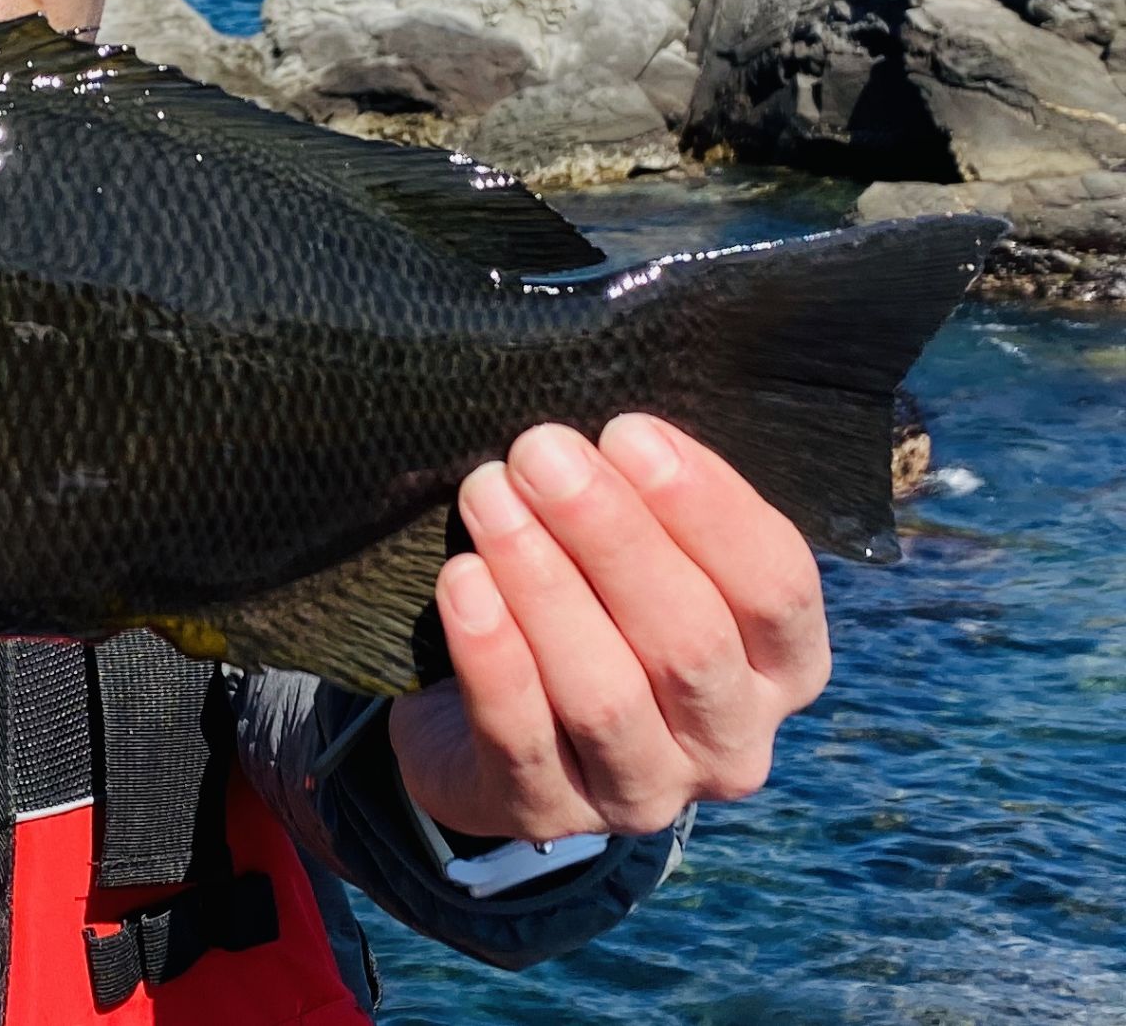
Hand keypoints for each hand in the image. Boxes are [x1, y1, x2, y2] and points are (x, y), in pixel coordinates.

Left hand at [389, 414, 830, 841]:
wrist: (489, 724)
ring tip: (489, 497)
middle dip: (610, 534)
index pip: (775, 588)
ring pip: (604, 693)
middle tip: (540, 451)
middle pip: (688, 639)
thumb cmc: (591, 607)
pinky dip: (491, 653)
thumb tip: (614, 430)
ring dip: (542, 582)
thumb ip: (652, 504)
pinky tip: (460, 582)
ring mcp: (643, 791)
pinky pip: (519, 734)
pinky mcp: (546, 812)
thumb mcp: (643, 560)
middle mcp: (731, 742)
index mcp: (782, 667)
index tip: (628, 433)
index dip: (707, 508)